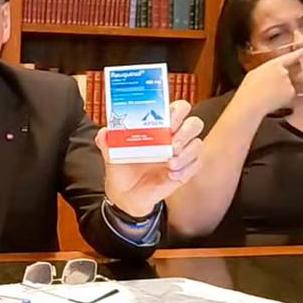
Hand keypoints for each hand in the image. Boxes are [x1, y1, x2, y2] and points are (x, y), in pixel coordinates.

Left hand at [98, 100, 204, 216]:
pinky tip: (172, 175)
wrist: (126, 194)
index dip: (178, 111)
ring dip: (186, 153)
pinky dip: (186, 170)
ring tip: (170, 164)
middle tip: (172, 144)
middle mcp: (173, 136)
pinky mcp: (185, 170)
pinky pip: (196, 165)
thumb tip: (104, 132)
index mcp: (159, 126)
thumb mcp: (112, 153)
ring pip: (198, 144)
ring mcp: (182, 153)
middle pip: (194, 123)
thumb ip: (106, 141)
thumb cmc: (123, 167)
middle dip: (186, 131)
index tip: (169, 122)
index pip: (178, 108)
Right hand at [235, 46, 302, 115]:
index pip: (290, 57)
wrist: (251, 103)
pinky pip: (288, 96)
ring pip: (287, 87)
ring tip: (267, 96)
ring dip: (280, 91)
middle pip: (286, 76)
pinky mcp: (291, 93)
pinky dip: (282, 99)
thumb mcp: (254, 74)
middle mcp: (284, 72)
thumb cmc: (249, 90)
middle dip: (279, 82)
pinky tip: (272, 101)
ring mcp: (288, 82)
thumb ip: (266, 71)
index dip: (300, 52)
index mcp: (273, 65)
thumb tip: (270, 74)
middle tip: (267, 89)